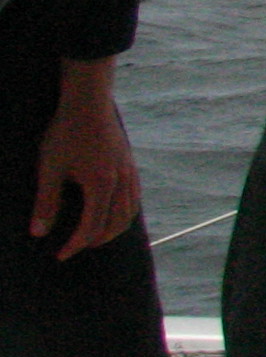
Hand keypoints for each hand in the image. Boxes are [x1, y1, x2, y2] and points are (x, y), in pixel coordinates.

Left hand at [31, 59, 140, 259]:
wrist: (89, 101)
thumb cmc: (67, 132)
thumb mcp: (50, 168)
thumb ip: (46, 202)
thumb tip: (39, 232)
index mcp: (101, 185)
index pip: (91, 226)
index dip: (76, 244)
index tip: (61, 255)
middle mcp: (121, 181)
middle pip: (117, 223)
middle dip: (98, 239)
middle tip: (77, 247)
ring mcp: (129, 171)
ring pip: (130, 210)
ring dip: (115, 227)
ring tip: (96, 233)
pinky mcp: (129, 162)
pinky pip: (134, 195)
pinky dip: (125, 211)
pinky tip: (112, 209)